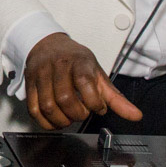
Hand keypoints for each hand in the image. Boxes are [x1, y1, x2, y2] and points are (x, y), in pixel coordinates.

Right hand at [23, 33, 142, 130]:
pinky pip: (34, 110)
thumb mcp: (98, 74)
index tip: (98, 107)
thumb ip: (116, 98)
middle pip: (64, 99)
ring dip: (61, 120)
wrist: (47, 44)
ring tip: (69, 118)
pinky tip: (56, 120)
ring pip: (48, 106)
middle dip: (77, 114)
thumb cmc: (75, 61)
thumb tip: (136, 115)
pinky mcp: (29, 85)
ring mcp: (41, 75)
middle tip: (82, 113)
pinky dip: (46, 122)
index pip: (85, 83)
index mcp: (79, 62)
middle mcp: (58, 66)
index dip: (94, 102)